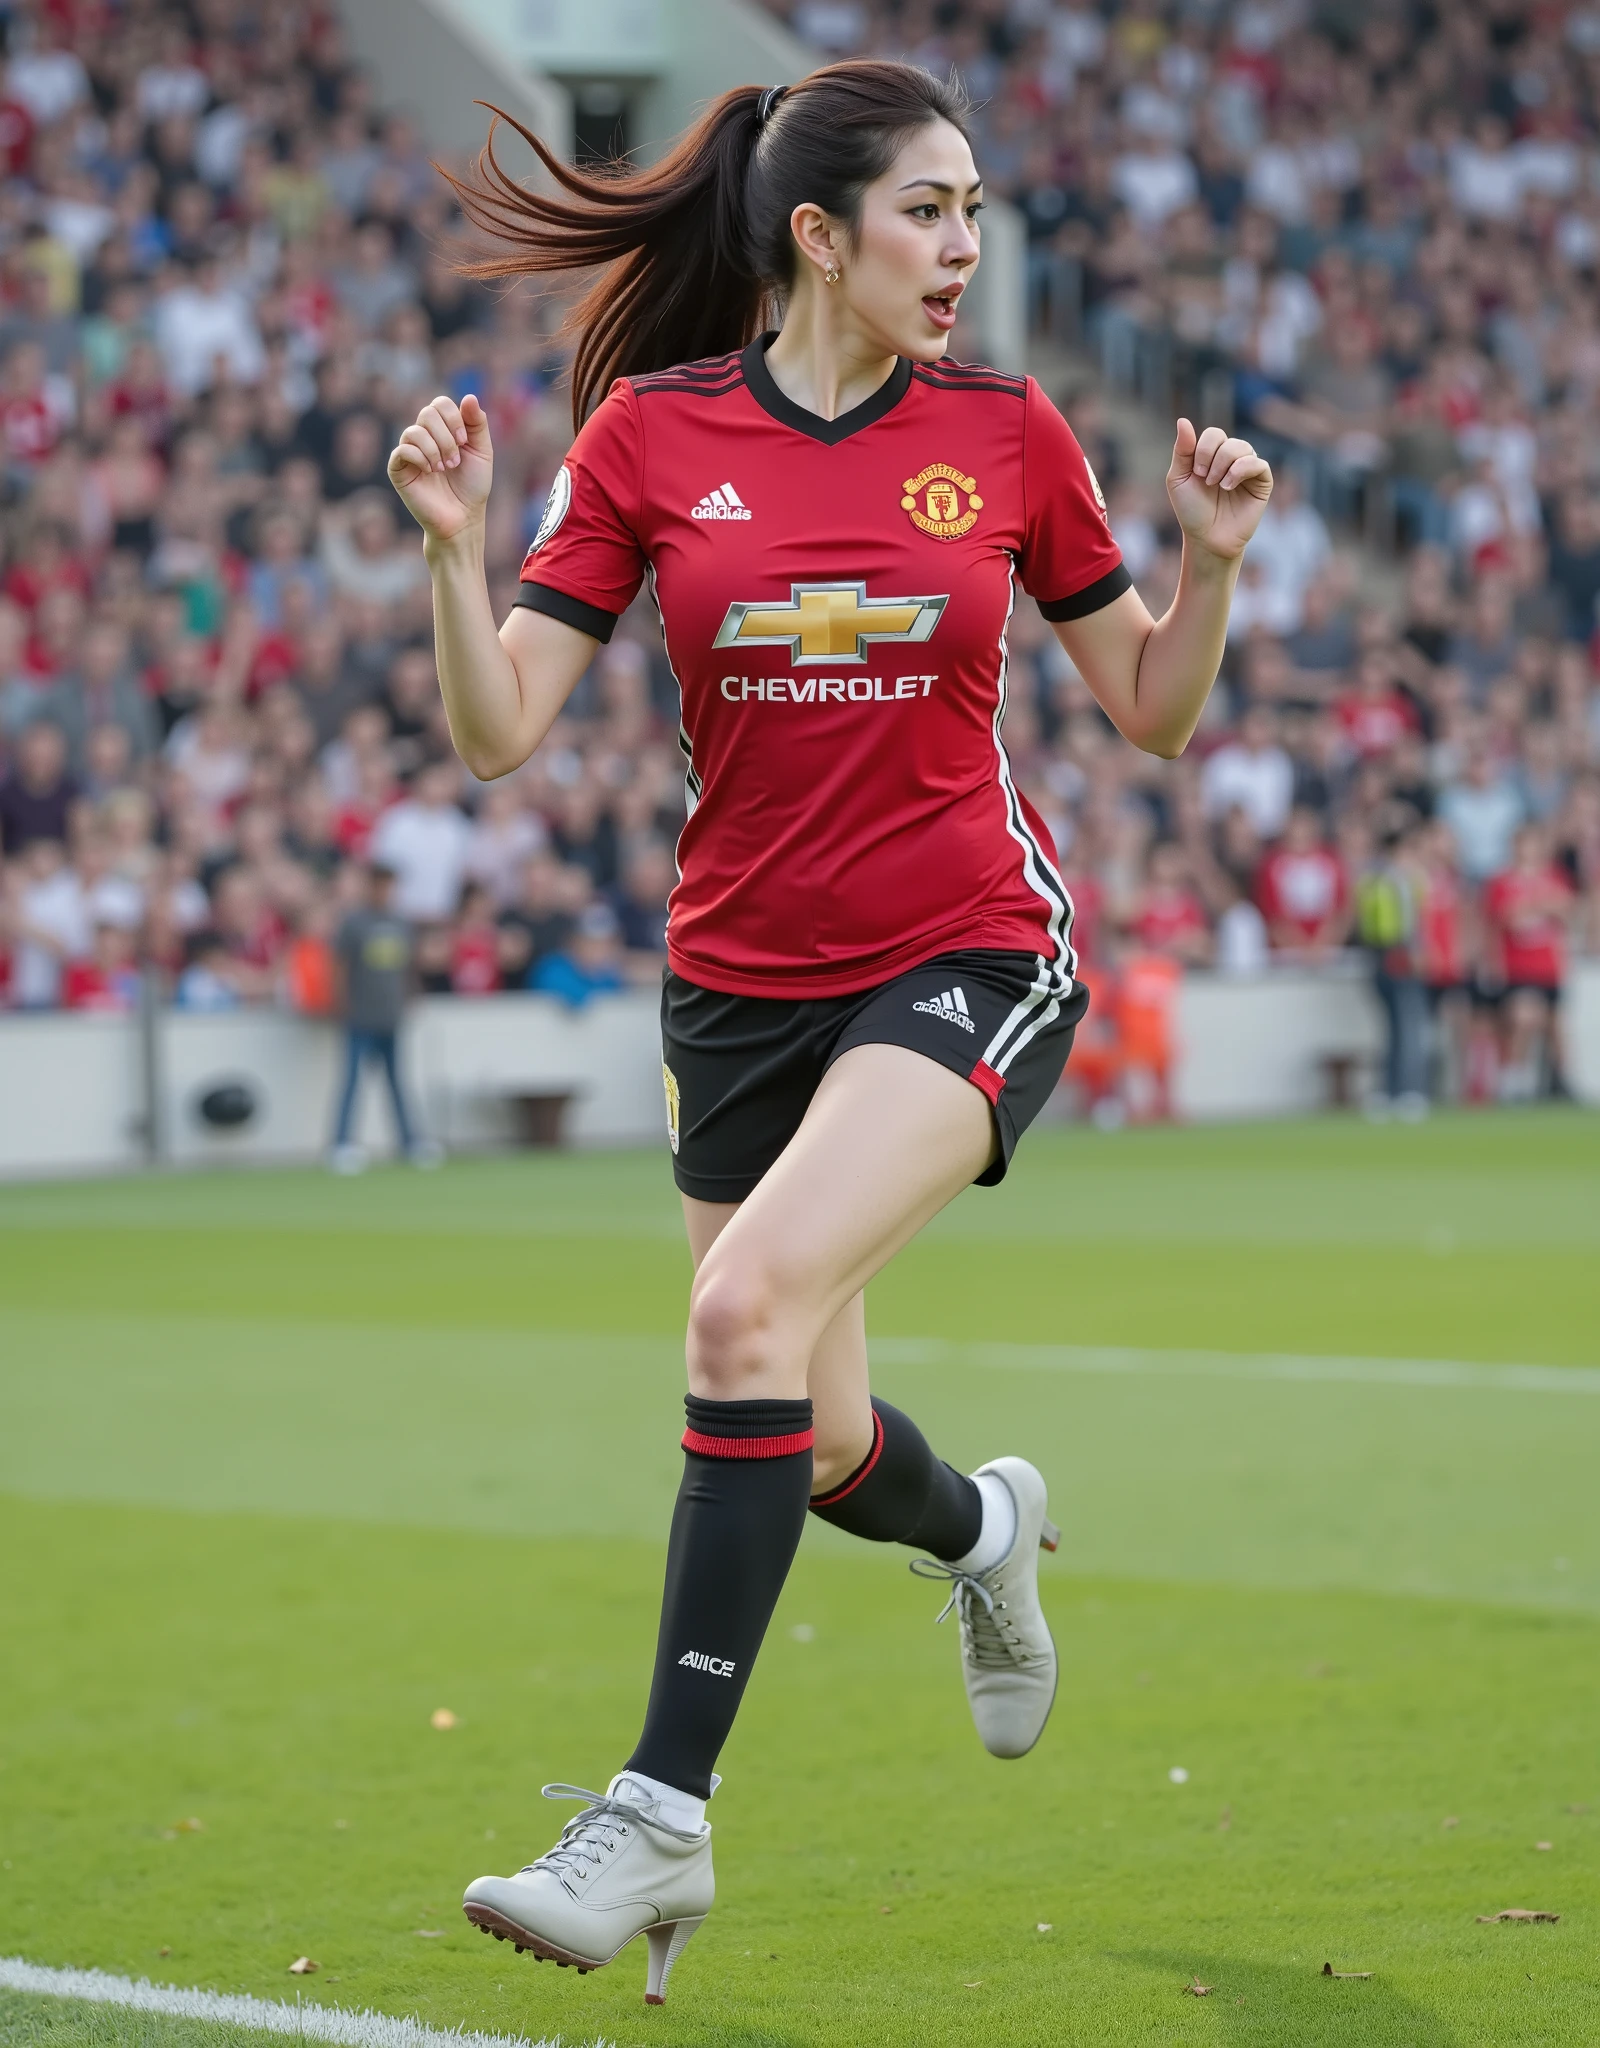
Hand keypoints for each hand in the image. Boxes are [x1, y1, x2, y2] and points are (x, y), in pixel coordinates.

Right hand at [388, 392, 493, 543]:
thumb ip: (477, 424)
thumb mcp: (482, 451)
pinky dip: (420, 457)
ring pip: (414, 431)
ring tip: (444, 469)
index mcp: (442, 430)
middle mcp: (423, 437)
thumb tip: (469, 397)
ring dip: (435, 449)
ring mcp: (409, 452)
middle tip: (455, 461)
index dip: (453, 417)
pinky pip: (402, 450)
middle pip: (427, 413)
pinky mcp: (398, 469)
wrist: (463, 518)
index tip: (463, 441)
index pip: (440, 404)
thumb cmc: (472, 487)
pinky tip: (430, 472)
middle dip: (446, 437)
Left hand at [1166, 419, 1271, 560]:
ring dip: (1225, 464)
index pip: (1213, 434)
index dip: (1203, 448)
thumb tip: (1183, 420)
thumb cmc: (1192, 512)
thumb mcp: (1179, 479)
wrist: (1207, 539)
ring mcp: (1249, 469)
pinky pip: (1258, 463)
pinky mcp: (1263, 482)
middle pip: (1227, 439)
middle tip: (1206, 480)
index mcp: (1213, 456)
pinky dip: (1241, 470)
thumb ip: (1182, 450)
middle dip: (1212, 457)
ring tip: (1218, 485)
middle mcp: (1232, 459)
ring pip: (1243, 448)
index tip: (1196, 472)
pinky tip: (1229, 486)